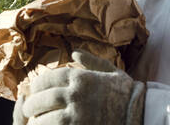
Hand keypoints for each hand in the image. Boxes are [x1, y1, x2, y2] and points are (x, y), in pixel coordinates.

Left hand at [12, 50, 144, 124]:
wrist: (141, 112)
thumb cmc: (126, 91)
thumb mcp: (110, 70)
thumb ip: (90, 60)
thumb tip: (74, 51)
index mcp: (82, 77)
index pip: (50, 77)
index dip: (38, 84)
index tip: (33, 88)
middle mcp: (76, 94)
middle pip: (43, 97)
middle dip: (32, 103)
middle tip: (28, 107)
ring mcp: (76, 114)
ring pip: (44, 118)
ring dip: (36, 120)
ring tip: (34, 121)